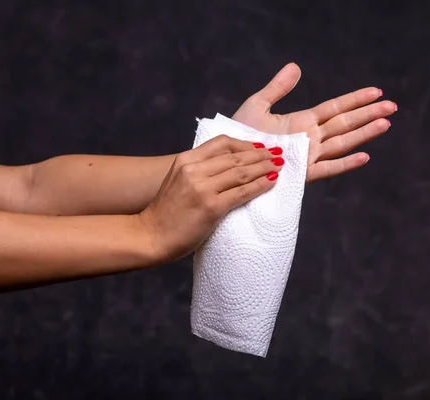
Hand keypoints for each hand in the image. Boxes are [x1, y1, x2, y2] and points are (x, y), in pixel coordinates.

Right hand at [139, 135, 283, 262]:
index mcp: (185, 160)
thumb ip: (198, 170)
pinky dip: (260, 185)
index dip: (245, 144)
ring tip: (279, 166)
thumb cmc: (166, 212)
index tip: (260, 147)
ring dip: (264, 167)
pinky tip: (271, 182)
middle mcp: (194, 170)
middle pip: (235, 157)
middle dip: (260, 155)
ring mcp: (202, 189)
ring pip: (241, 172)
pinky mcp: (211, 207)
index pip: (222, 143)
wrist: (149, 236)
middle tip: (277, 154)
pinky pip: (242, 193)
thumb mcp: (177, 180)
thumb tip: (227, 166)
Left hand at [232, 63, 397, 182]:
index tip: (376, 92)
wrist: (229, 160)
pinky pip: (327, 169)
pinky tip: (365, 156)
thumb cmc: (241, 135)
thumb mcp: (258, 105)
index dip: (355, 100)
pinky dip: (345, 164)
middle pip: (345, 124)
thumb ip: (278, 88)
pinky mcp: (302, 173)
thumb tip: (295, 67)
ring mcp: (308, 156)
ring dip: (364, 133)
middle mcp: (310, 139)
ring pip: (342, 143)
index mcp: (302, 122)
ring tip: (385, 123)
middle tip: (392, 106)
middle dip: (368, 114)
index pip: (335, 108)